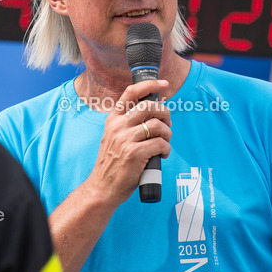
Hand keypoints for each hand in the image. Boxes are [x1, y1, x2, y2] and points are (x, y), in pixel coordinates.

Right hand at [85, 79, 171, 206]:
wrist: (103, 187)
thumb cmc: (113, 163)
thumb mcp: (113, 137)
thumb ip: (127, 124)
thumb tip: (152, 112)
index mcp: (113, 119)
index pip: (131, 92)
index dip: (150, 84)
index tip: (163, 84)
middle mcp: (118, 126)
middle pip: (150, 106)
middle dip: (165, 113)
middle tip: (167, 123)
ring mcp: (126, 139)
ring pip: (158, 125)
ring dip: (168, 133)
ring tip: (165, 142)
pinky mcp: (135, 153)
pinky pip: (160, 143)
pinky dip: (166, 148)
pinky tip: (163, 154)